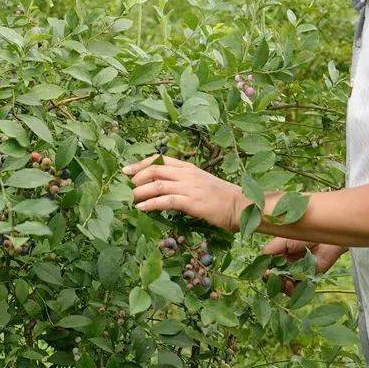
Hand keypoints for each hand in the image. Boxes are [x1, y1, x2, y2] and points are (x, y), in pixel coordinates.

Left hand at [124, 154, 248, 230]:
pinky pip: (166, 201)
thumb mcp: (201, 183)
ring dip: (140, 192)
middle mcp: (187, 174)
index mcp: (188, 167)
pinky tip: (142, 208)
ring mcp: (189, 187)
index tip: (126, 170)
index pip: (159, 159)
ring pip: (157, 184)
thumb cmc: (222, 197)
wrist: (242, 206)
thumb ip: (184, 182)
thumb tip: (164, 187)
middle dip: (136, 177)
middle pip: (155, 169)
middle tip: (126, 186)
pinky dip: (151, 203)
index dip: (140, 164)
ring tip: (131, 199)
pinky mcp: (192, 202)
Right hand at [261, 237, 346, 294]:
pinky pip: (298, 290)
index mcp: (279, 256)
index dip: (264, 271)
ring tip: (284, 281)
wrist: (325, 239)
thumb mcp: (283, 240)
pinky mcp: (308, 280)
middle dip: (272, 280)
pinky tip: (291, 284)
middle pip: (274, 279)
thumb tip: (259, 262)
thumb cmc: (304, 236)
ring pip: (284, 286)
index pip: (267, 267)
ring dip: (281, 286)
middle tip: (271, 277)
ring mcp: (297, 274)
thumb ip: (270, 250)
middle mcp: (286, 266)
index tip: (265, 272)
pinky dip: (292, 290)